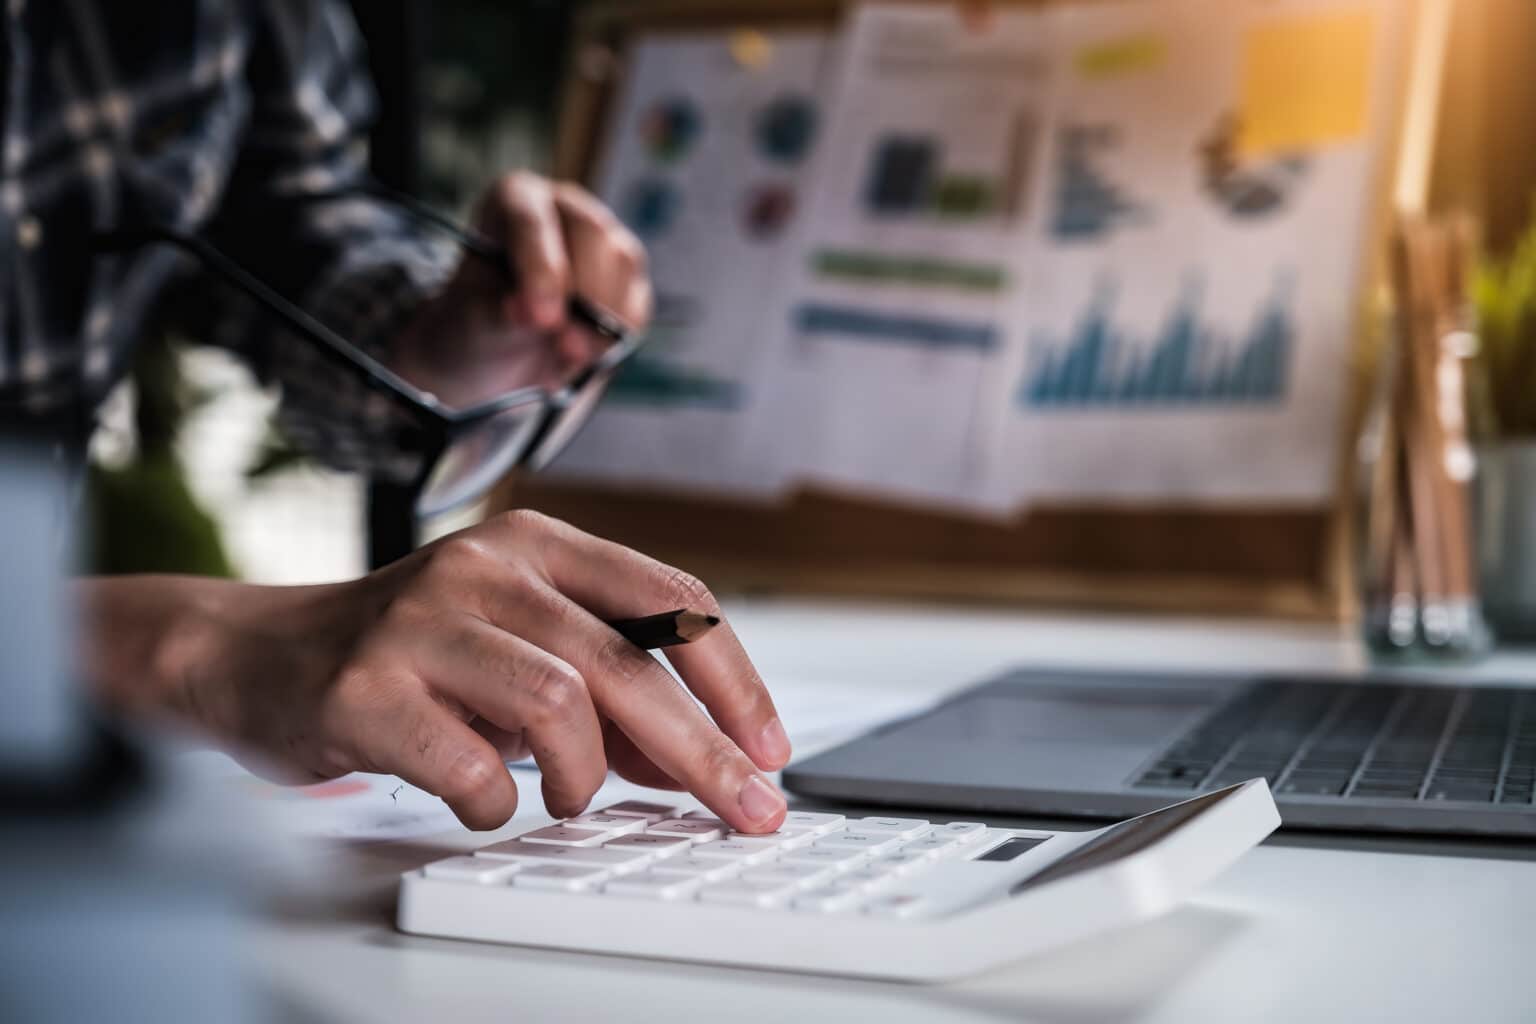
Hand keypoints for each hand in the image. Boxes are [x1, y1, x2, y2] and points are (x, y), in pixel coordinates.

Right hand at [82, 511, 790, 832]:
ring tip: (568, 799)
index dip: (733, 678)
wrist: (258, 655)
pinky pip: (469, 763)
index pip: (672, 594)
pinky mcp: (364, 684)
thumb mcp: (520, 654)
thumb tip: (699, 760)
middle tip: (747, 811)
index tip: (769, 747)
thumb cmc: (411, 657)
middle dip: (704, 750)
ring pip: (559, 703)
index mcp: (537, 543)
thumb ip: (608, 697)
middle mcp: (484, 566)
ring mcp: (421, 619)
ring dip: (585, 776)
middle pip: (627, 660)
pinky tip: (486, 800)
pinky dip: (497, 801)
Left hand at [392, 173, 652, 408]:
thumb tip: (539, 317)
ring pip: (623, 263)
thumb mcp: (475, 317)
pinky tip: (587, 356)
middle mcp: (566, 208)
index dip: (540, 269)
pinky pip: (637, 303)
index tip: (542, 318)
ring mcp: (604, 240)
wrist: (500, 350)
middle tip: (566, 345)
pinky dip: (618, 335)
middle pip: (591, 231)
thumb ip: (502, 313)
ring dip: (604, 317)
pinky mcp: (628, 280)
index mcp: (516, 199)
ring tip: (569, 356)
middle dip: (583, 292)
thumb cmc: (480, 318)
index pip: (532, 221)